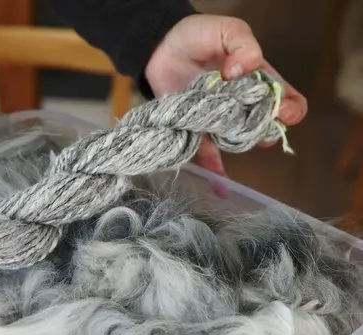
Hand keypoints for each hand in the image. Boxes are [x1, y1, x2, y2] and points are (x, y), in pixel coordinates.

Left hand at [145, 14, 307, 177]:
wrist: (161, 47)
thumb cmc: (199, 36)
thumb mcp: (227, 30)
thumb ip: (242, 45)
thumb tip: (244, 69)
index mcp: (258, 81)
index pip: (287, 100)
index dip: (290, 109)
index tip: (281, 111)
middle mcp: (242, 105)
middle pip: (264, 126)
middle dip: (262, 128)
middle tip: (249, 122)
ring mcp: (219, 119)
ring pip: (238, 141)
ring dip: (238, 144)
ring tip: (228, 135)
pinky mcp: (196, 130)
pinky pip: (208, 155)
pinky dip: (215, 171)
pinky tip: (220, 186)